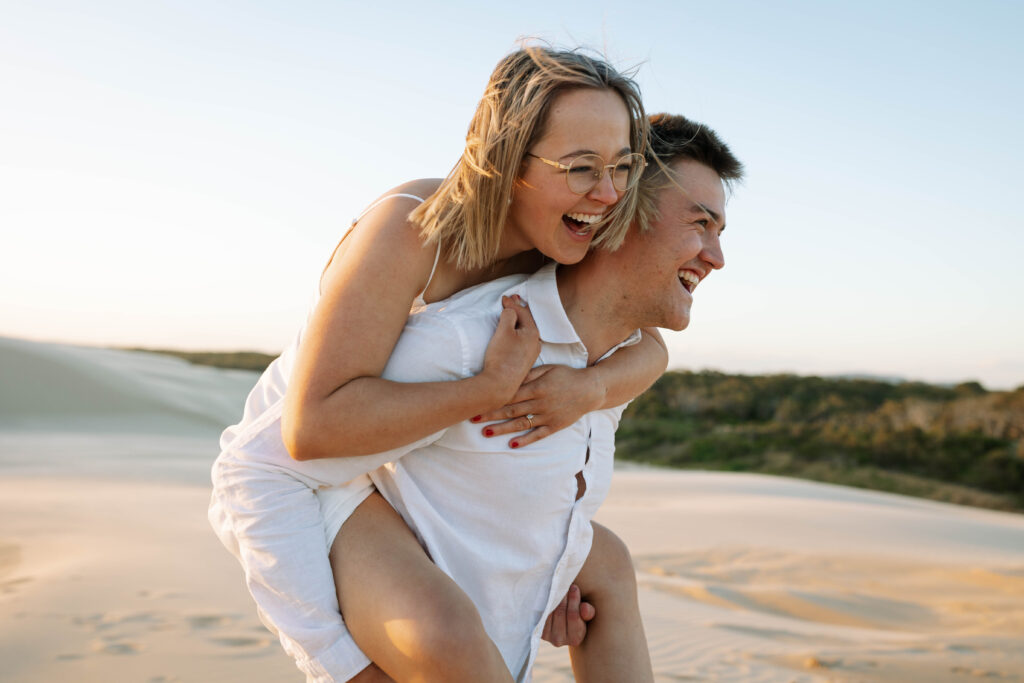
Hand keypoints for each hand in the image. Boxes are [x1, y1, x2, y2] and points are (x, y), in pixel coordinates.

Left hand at [473, 364, 604, 447]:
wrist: (590, 389)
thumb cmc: (566, 376)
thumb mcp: (548, 368)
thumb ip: (529, 374)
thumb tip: (509, 376)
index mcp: (537, 387)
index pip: (510, 394)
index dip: (493, 399)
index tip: (477, 402)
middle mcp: (541, 402)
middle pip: (512, 410)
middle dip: (491, 415)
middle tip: (473, 419)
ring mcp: (548, 415)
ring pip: (522, 424)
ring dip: (503, 429)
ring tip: (486, 433)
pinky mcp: (555, 426)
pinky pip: (538, 435)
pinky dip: (525, 440)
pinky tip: (512, 445)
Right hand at [479, 295, 540, 407]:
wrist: (500, 385)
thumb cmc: (502, 356)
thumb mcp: (504, 331)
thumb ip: (509, 315)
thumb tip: (512, 311)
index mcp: (533, 333)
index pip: (522, 312)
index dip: (512, 304)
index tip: (503, 297)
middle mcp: (535, 343)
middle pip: (527, 321)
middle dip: (518, 310)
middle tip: (512, 299)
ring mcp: (531, 354)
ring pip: (526, 332)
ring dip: (519, 321)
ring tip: (512, 314)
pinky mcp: (524, 362)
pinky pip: (523, 341)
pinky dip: (518, 333)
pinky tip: (514, 334)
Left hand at [541, 584, 595, 646]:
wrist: (562, 624)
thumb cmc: (578, 616)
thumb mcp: (586, 614)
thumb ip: (588, 612)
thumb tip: (584, 607)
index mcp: (576, 638)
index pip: (573, 616)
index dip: (574, 600)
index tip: (574, 587)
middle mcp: (559, 640)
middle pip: (560, 613)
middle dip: (563, 597)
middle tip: (564, 583)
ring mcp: (547, 636)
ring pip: (549, 612)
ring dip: (552, 597)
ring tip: (556, 586)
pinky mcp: (538, 630)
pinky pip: (541, 613)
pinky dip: (545, 603)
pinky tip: (548, 594)